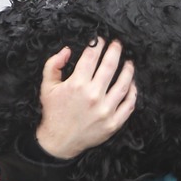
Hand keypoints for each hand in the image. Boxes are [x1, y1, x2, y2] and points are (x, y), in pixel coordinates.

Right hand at [35, 38, 136, 159]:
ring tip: (129, 62)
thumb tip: (68, 50)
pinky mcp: (113, 123)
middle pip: (110, 67)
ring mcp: (105, 110)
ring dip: (128, 70)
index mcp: (77, 84)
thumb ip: (54, 64)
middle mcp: (93, 96)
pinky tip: (132, 84)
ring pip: (124, 84)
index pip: (91, 58)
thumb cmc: (54, 112)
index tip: (101, 39)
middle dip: (115, 51)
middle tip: (118, 44)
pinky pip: (129, 104)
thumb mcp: (47, 86)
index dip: (97, 45)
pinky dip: (133, 93)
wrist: (59, 141)